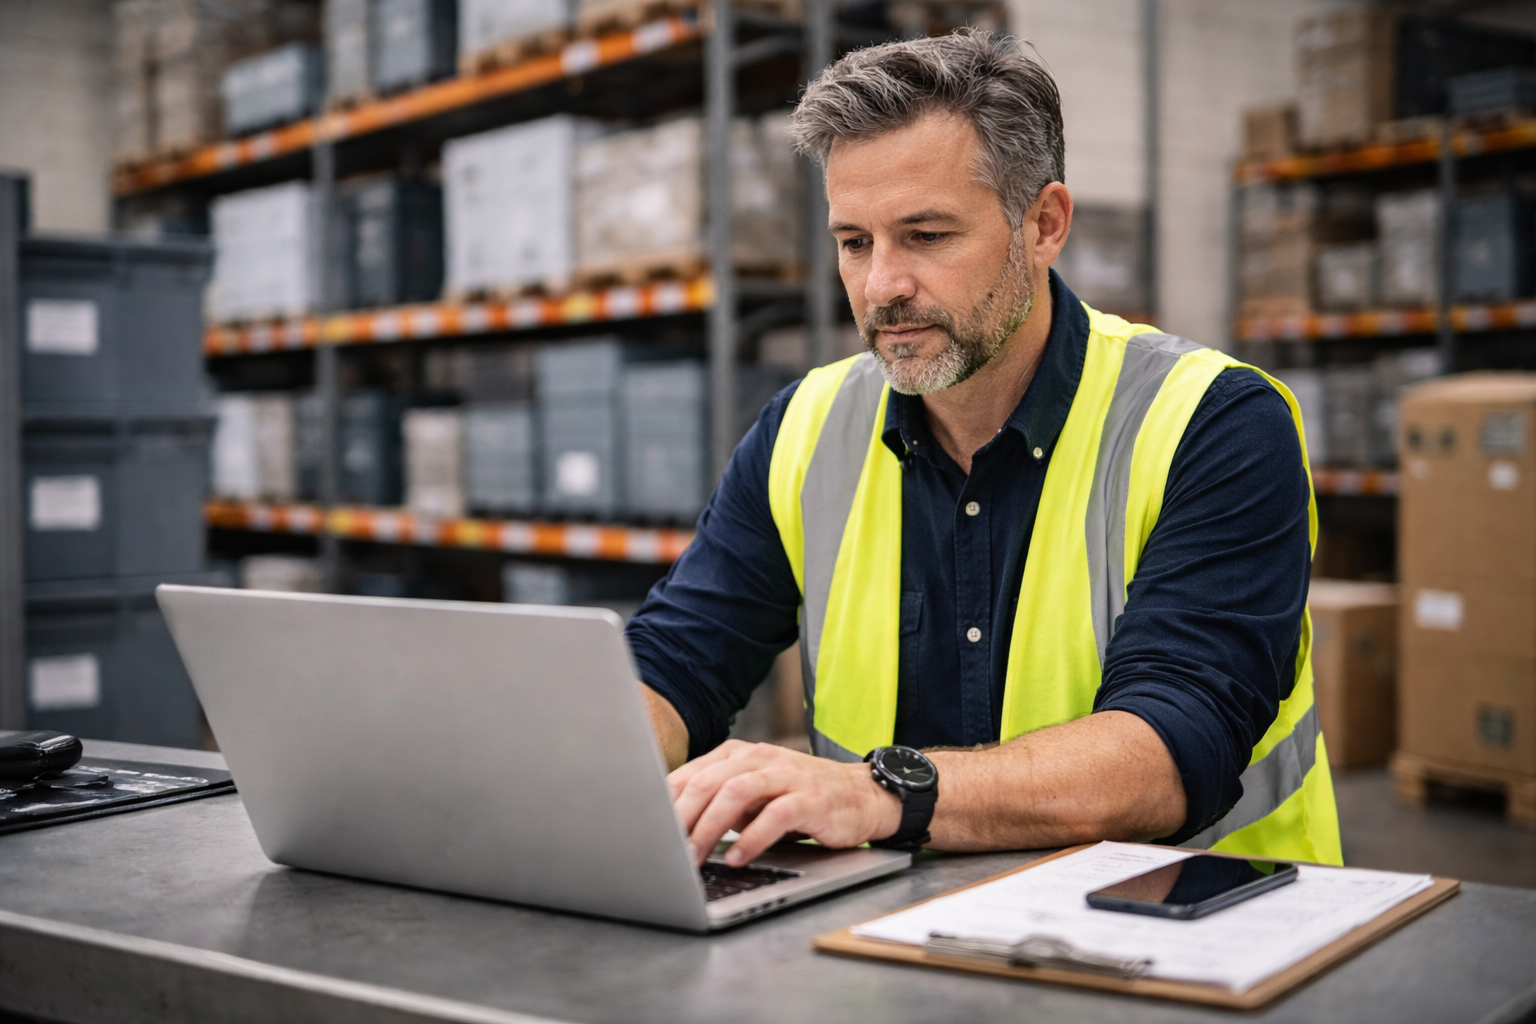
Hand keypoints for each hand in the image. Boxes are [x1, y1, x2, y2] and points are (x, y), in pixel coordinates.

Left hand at [667, 740, 902, 866]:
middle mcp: (759, 758)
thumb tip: (673, 829)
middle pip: (708, 781)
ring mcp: (786, 775)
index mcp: (738, 755)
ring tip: (694, 856)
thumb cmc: (799, 798)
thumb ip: (719, 803)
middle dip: (681, 817)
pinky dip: (753, 837)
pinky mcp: (810, 798)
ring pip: (737, 792)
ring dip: (710, 827)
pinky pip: (776, 814)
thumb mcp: (754, 796)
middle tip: (664, 849)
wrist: (861, 796)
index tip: (645, 830)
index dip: (665, 803)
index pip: (691, 774)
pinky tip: (739, 856)